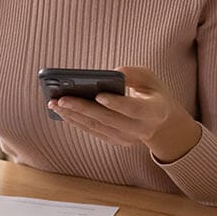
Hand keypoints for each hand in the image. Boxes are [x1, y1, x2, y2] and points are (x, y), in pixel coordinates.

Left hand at [48, 66, 201, 161]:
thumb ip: (133, 74)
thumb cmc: (153, 93)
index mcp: (154, 111)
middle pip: (108, 119)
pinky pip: (93, 131)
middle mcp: (141, 129)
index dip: (116, 103)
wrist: (162, 123)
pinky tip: (62, 112)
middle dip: (83, 108)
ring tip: (55, 104)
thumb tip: (111, 74)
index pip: (133, 109)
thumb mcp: (150, 78)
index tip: (98, 95)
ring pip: (97, 127)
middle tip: (61, 98)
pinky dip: (77, 121)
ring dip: (73, 116)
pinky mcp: (116, 141)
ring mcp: (128, 139)